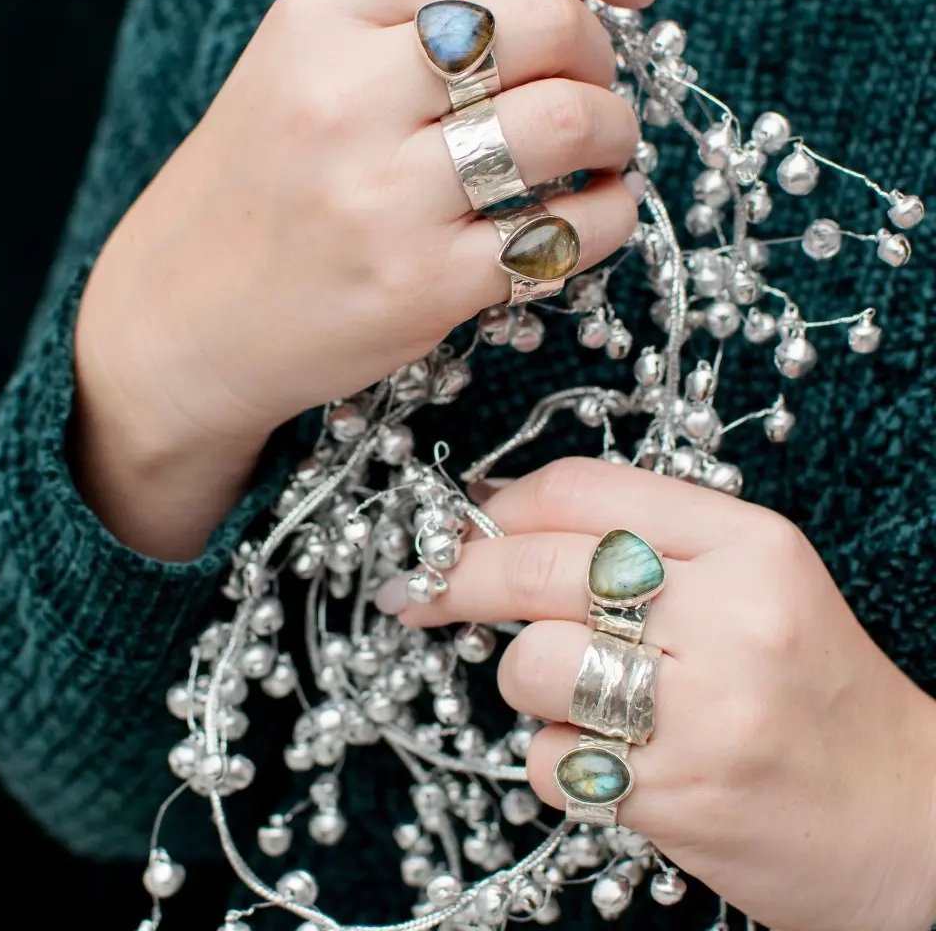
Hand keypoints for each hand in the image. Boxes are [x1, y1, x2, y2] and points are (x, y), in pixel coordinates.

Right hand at [73, 0, 660, 557]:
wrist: (181, 324)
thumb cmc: (255, 193)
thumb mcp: (299, 67)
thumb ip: (409, 14)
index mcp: (318, 22)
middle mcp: (349, 99)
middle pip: (547, 22)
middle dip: (604, 51)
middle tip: (596, 87)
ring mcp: (385, 201)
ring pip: (567, 122)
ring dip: (615, 131)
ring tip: (600, 153)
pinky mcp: (422, 289)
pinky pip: (565, 235)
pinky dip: (610, 218)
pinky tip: (593, 216)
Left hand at [379, 459, 935, 930]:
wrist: (907, 815)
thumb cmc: (811, 685)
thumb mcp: (755, 579)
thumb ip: (644, 542)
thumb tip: (500, 519)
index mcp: (748, 545)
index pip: (584, 491)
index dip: (501, 506)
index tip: (459, 526)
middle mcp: (728, 617)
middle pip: (537, 569)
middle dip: (457, 577)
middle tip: (418, 590)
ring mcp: (703, 712)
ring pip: (529, 667)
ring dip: (528, 684)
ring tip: (583, 700)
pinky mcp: (677, 797)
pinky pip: (547, 762)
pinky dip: (556, 762)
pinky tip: (614, 763)